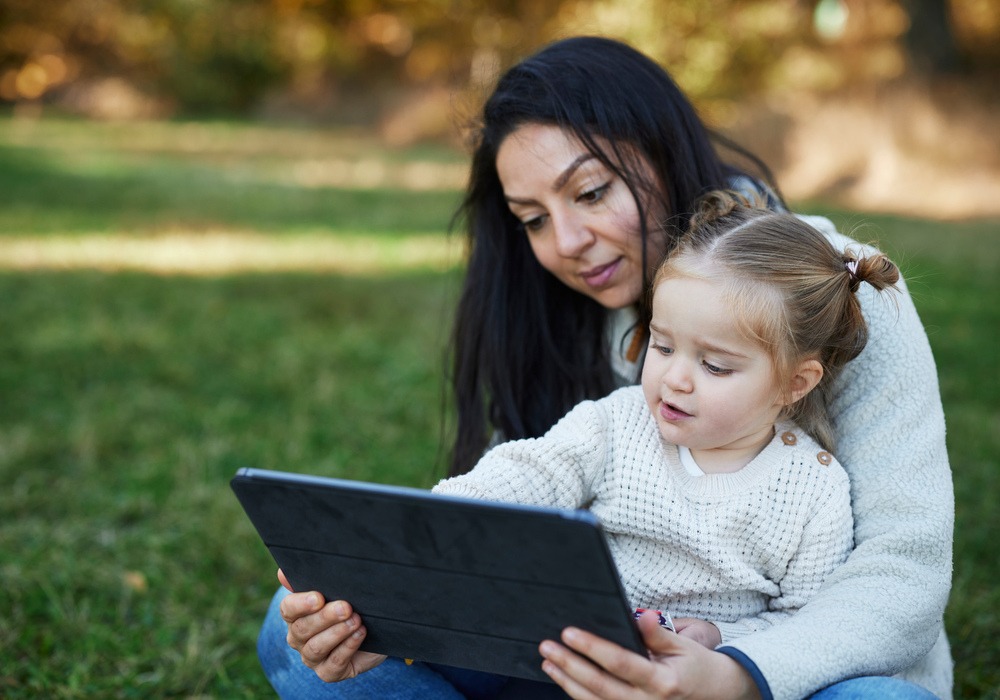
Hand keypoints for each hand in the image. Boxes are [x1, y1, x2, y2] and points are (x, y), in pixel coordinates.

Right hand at [276, 569, 386, 681]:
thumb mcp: (335, 590)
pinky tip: (359, 634)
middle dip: (325, 617)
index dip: (301, 604)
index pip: (288, 609)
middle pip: (303, 629)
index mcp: (295, 616)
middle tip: (346, 607)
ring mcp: (312, 658)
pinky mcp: (328, 672)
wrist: (375, 631)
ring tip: (356, 620)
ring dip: (337, 633)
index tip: (318, 597)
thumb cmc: (349, 606)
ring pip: (316, 648)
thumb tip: (282, 573)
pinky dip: (348, 647)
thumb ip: (311, 579)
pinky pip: (333, 663)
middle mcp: (299, 638)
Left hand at [538, 611, 760, 699]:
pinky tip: (563, 679)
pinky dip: (579, 695)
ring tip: (548, 662)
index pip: (620, 663)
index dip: (592, 647)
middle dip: (570, 665)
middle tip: (547, 646)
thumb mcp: (683, 646)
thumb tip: (643, 616)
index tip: (569, 632)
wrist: (712, 694)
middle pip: (600, 685)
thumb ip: (658, 634)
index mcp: (662, 682)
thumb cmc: (694, 666)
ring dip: (567, 682)